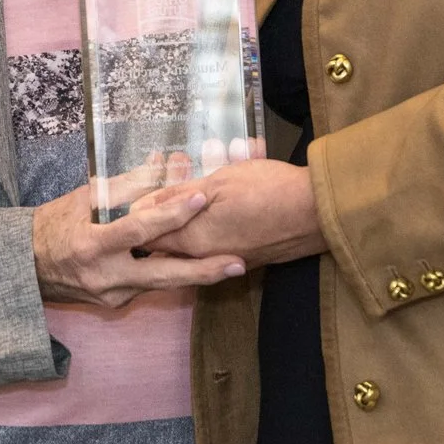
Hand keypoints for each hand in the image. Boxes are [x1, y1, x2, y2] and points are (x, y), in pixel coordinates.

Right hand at [33, 177, 245, 308]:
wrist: (25, 268)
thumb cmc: (53, 224)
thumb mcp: (84, 198)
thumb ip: (124, 186)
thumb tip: (161, 164)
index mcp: (93, 245)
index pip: (139, 230)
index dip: (171, 215)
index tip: (200, 200)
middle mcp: (105, 276)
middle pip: (162, 274)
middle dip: (204, 270)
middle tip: (238, 263)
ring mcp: (111, 295)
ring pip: (160, 283)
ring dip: (194, 273)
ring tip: (230, 264)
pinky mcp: (115, 304)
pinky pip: (147, 286)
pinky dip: (169, 273)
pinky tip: (193, 264)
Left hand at [141, 157, 327, 267]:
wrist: (320, 212)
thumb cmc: (271, 190)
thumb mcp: (220, 182)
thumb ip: (179, 195)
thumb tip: (143, 206)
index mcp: (193, 239)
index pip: (147, 234)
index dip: (134, 217)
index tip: (123, 200)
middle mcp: (205, 258)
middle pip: (164, 246)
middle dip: (151, 226)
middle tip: (142, 204)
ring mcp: (226, 261)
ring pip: (187, 247)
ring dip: (176, 229)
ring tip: (171, 207)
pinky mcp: (245, 258)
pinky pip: (210, 248)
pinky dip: (200, 233)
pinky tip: (207, 214)